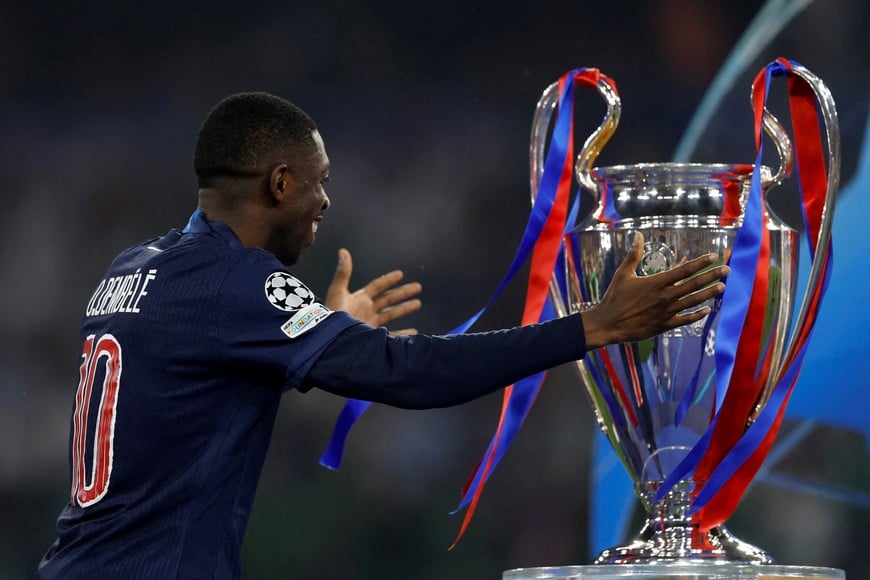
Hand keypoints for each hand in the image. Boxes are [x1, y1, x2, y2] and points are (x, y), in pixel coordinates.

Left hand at [325, 248, 422, 334]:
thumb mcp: (338, 291)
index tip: (400, 273)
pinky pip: (390, 335)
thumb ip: (343, 273)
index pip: (377, 286)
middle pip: (389, 298)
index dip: (388, 279)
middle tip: (418, 287)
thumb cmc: (333, 314)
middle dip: (403, 293)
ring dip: (405, 309)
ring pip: (392, 314)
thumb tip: (343, 251)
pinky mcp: (372, 336)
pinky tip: (413, 332)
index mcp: (360, 298)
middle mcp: (367, 309)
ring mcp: (370, 323)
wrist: (331, 338)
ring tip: (418, 303)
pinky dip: (402, 334)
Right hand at [581, 232, 729, 349]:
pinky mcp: (664, 325)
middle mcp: (665, 296)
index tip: (713, 257)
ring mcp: (666, 312)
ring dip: (709, 293)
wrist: (608, 324)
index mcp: (656, 282)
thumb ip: (634, 254)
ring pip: (693, 301)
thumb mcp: (623, 273)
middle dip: (712, 276)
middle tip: (727, 270)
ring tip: (722, 287)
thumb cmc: (614, 297)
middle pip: (694, 284)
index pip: (684, 270)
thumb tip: (637, 234)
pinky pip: (685, 319)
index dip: (700, 263)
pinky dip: (697, 314)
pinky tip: (706, 310)